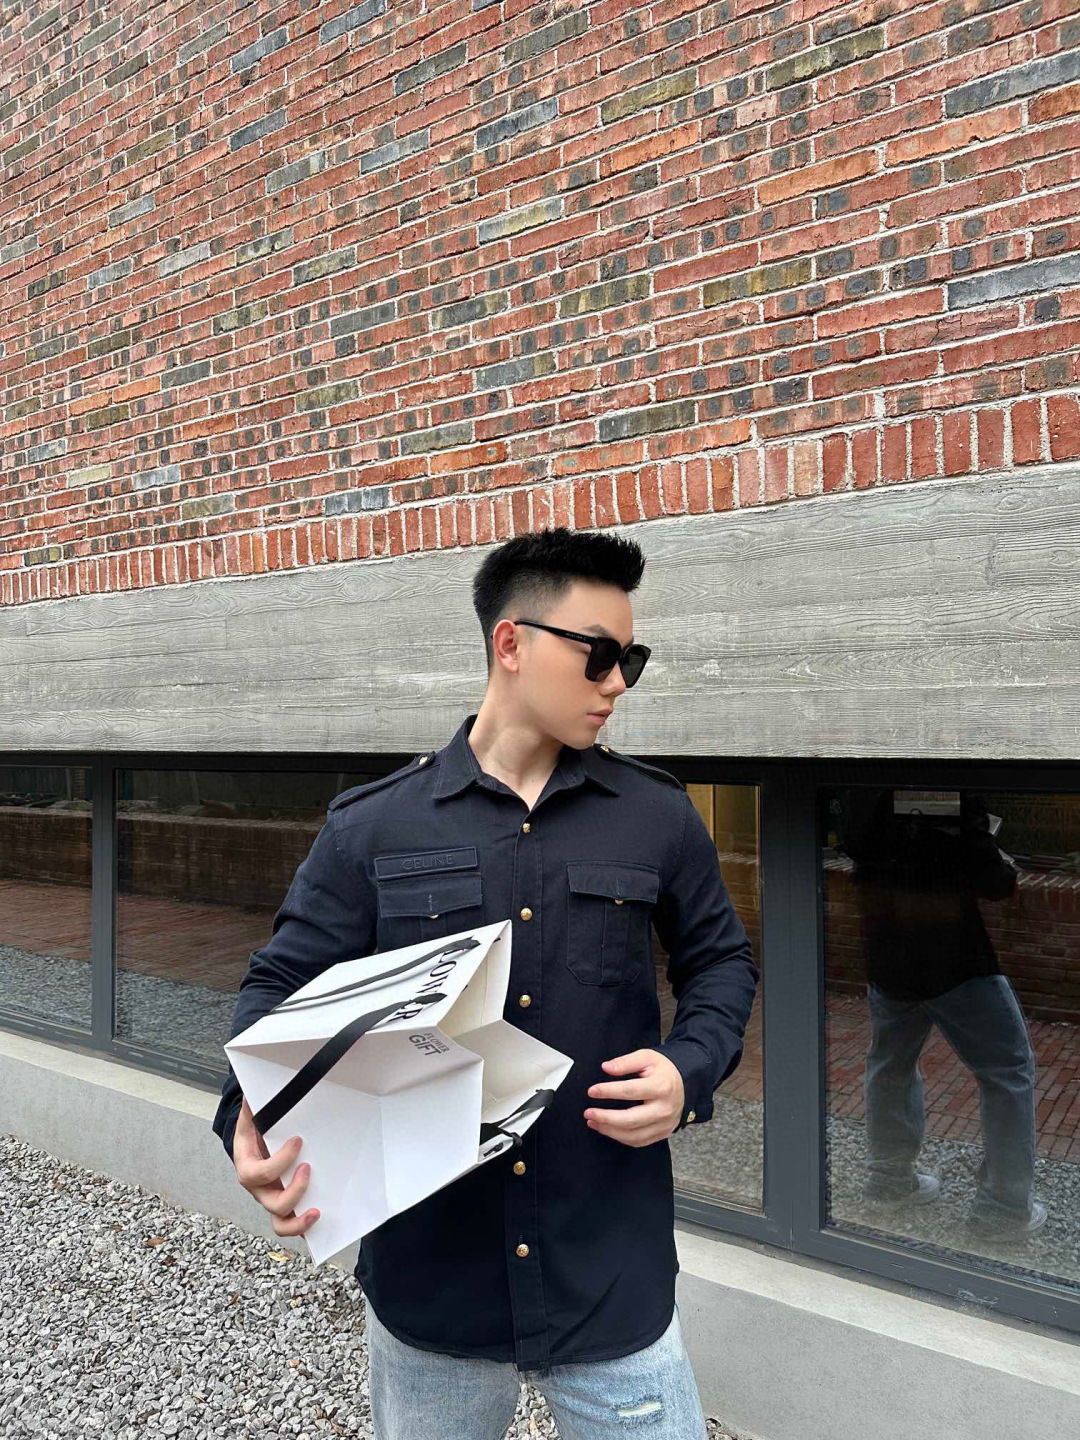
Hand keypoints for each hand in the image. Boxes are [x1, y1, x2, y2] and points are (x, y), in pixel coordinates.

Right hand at [232, 1095, 319, 1236]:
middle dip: (294, 1190)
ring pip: (280, 1222)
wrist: (251, 1153)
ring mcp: (271, 1201)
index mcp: (248, 1169)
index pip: (261, 1173)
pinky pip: (290, 1225)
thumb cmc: (253, 1138)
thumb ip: (252, 1111)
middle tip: (309, 1168)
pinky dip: (303, 1228)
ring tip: (317, 1210)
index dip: (281, 1160)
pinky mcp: (284, 1208)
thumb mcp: (250, 1124)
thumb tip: (251, 1094)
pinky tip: (319, 1220)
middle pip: (273, 1203)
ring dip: (299, 1221)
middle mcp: (259, 1190)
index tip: (298, 1140)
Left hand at [584, 1049, 684, 1147]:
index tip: (592, 1091)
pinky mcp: (662, 1133)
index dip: (608, 1092)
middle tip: (588, 1112)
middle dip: (605, 1118)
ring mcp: (664, 1124)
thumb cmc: (664, 1070)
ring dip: (609, 1130)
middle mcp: (663, 1109)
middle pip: (631, 1119)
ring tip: (593, 1121)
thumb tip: (606, 1068)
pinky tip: (608, 1129)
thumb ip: (625, 1062)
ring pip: (633, 1135)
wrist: (685, 1083)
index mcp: (661, 1087)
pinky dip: (620, 1137)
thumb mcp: (646, 1057)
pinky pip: (639, 1141)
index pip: (630, 1091)